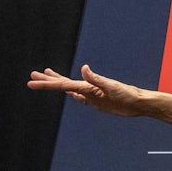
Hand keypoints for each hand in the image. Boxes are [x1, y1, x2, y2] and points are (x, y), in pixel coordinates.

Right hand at [28, 65, 147, 117]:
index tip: (32, 81)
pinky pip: (80, 98)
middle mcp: (88, 88)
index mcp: (88, 85)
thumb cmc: (128, 94)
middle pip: (63, 83)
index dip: (47, 83)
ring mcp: (92, 95)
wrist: (139, 103)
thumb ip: (96, 78)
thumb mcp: (111, 86)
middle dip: (47, 80)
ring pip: (70, 90)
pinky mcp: (97, 102)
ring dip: (57, 84)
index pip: (63, 84)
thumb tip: (83, 68)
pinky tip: (69, 93)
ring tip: (47, 78)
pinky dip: (71, 94)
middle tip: (32, 75)